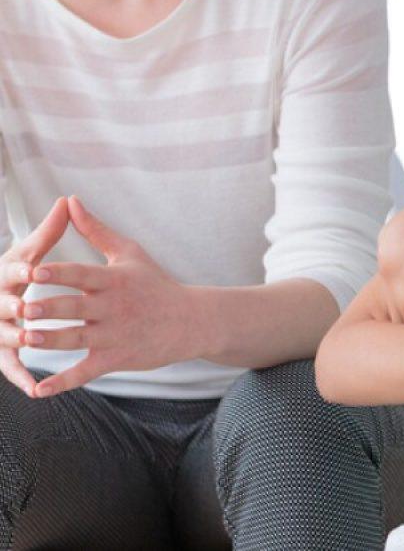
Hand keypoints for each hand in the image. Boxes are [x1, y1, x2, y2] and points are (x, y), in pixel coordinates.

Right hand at [0, 198, 68, 396]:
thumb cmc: (12, 275)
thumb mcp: (26, 253)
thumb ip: (48, 232)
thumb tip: (67, 200)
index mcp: (5, 275)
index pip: (10, 269)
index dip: (20, 268)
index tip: (33, 268)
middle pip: (2, 304)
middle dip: (14, 305)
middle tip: (29, 307)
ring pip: (3, 335)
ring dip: (15, 337)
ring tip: (31, 339)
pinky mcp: (2, 352)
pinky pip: (9, 366)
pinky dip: (20, 377)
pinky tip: (36, 388)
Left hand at [26, 196, 195, 397]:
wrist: (190, 320)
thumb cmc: (156, 283)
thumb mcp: (130, 253)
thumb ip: (96, 230)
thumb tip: (70, 202)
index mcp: (115, 280)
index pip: (83, 274)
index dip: (59, 273)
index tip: (35, 270)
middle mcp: (114, 307)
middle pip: (77, 307)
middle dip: (50, 308)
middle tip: (24, 307)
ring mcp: (115, 334)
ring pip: (77, 339)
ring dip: (51, 340)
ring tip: (26, 339)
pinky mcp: (116, 358)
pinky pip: (86, 372)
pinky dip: (63, 382)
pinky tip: (39, 390)